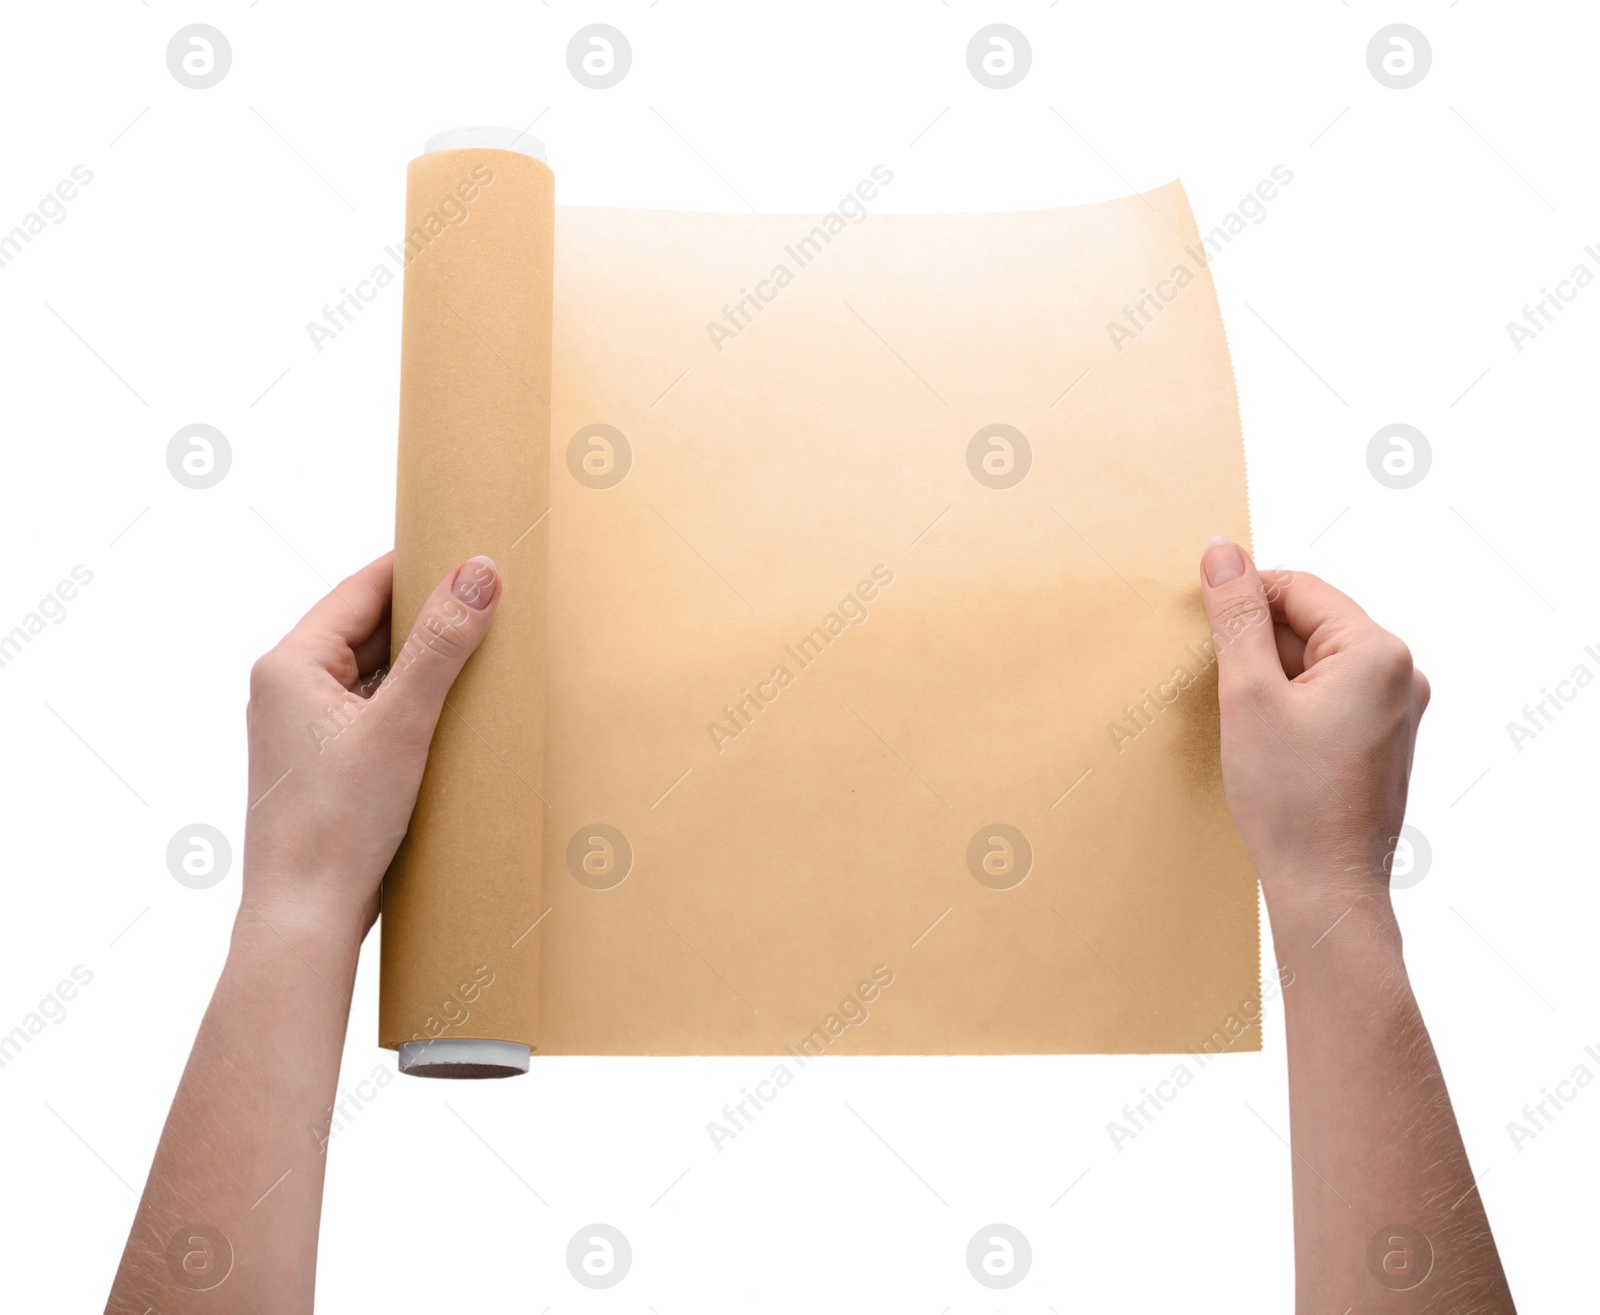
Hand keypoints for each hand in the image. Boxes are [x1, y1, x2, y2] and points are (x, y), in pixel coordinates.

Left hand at [240, 551, 500, 939]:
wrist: (304, 916)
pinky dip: (414, 706)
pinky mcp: (327, 764)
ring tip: (485, 657)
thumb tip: (478, 573)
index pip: (364, 587)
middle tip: (493, 604)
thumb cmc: (335, 824)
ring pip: (376, 672)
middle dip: (431, 618)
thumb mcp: (402, 723)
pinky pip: (376, 712)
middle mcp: (288, 688)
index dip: (421, 566)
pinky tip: (456, 716)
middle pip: (371, 628)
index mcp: (290, 663)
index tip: (474, 553)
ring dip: (426, 665)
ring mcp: (304, 728)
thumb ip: (441, 645)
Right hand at [1198, 537, 1428, 919]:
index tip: (1201, 624)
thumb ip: (1237, 617)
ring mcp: (1396, 710)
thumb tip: (1223, 551)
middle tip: (1218, 684)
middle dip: (1258, 643)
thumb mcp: (1248, 695)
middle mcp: (1400, 675)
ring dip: (1271, 677)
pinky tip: (1265, 740)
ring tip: (1243, 721)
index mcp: (1378, 653)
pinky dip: (1290, 704)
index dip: (1244, 598)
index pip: (1299, 589)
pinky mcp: (1382, 741)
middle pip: (1310, 624)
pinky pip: (1329, 696)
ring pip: (1316, 662)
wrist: (1325, 887)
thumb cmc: (1290, 799)